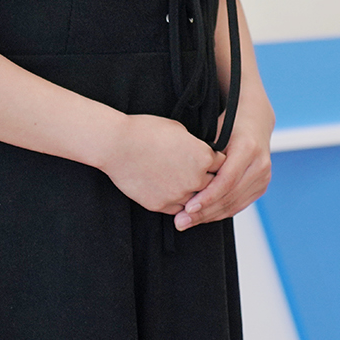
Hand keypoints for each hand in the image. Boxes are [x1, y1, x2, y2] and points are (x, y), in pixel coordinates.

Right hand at [100, 114, 221, 214]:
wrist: (118, 145)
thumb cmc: (147, 131)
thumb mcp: (180, 130)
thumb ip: (196, 146)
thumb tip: (201, 153)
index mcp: (204, 157)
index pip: (222, 164)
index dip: (216, 161)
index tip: (211, 159)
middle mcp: (196, 179)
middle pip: (213, 185)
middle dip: (208, 179)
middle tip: (200, 174)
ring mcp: (179, 195)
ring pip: (197, 200)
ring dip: (194, 194)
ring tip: (183, 182)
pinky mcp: (161, 206)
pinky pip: (178, 209)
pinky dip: (177, 202)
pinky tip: (170, 190)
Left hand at [174, 102, 273, 229]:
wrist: (255, 120)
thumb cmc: (229, 122)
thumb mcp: (215, 130)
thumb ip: (204, 153)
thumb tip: (181, 175)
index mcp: (248, 148)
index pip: (226, 181)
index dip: (206, 197)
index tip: (187, 208)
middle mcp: (260, 164)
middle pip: (229, 196)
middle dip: (204, 212)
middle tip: (182, 221)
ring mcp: (263, 177)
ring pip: (234, 205)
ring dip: (210, 216)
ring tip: (187, 222)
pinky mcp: (262, 186)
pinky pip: (239, 205)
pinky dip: (220, 212)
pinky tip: (202, 216)